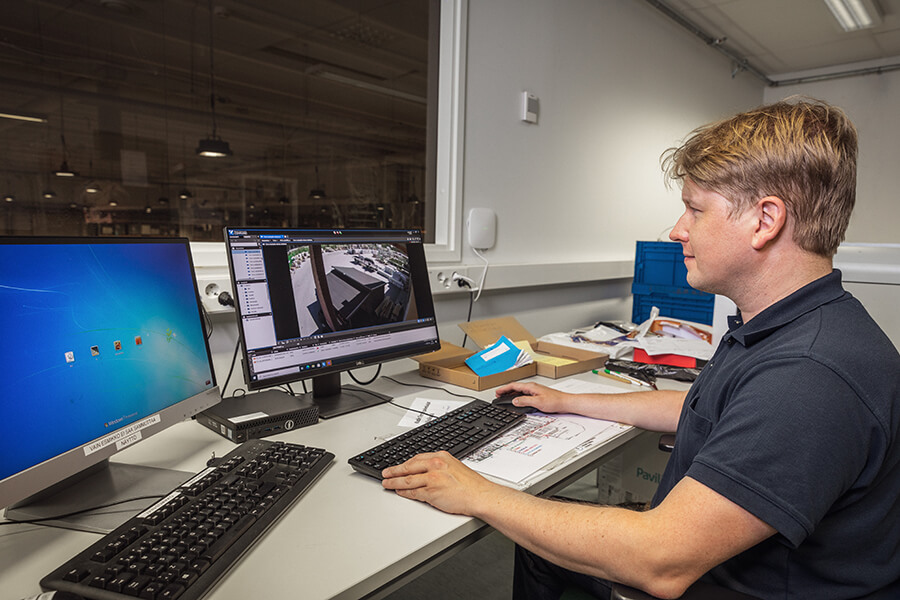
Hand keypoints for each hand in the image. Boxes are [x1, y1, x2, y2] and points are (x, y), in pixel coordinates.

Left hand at [381, 451, 499, 515]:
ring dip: (394, 482)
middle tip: (385, 473)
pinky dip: (404, 492)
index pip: (417, 458)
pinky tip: (399, 492)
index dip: (405, 463)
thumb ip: (440, 467)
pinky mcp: (432, 492)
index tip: (398, 466)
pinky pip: (413, 492)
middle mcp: (436, 465)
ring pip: (408, 480)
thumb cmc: (471, 485)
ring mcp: (433, 479)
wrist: (481, 496)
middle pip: (409, 467)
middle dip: (394, 471)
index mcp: (441, 457)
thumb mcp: (455, 467)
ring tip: (387, 483)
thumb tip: (426, 471)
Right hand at [495, 382, 569, 413]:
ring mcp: (535, 391)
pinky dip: (518, 396)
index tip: (497, 392)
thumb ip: (524, 401)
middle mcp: (532, 387)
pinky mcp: (537, 395)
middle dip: (506, 391)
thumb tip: (514, 400)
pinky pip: (524, 394)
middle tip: (498, 395)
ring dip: (511, 394)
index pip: (514, 386)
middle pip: (516, 387)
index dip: (504, 389)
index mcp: (531, 387)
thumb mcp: (537, 402)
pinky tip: (517, 401)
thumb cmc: (555, 401)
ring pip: (520, 391)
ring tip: (505, 398)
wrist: (565, 402)